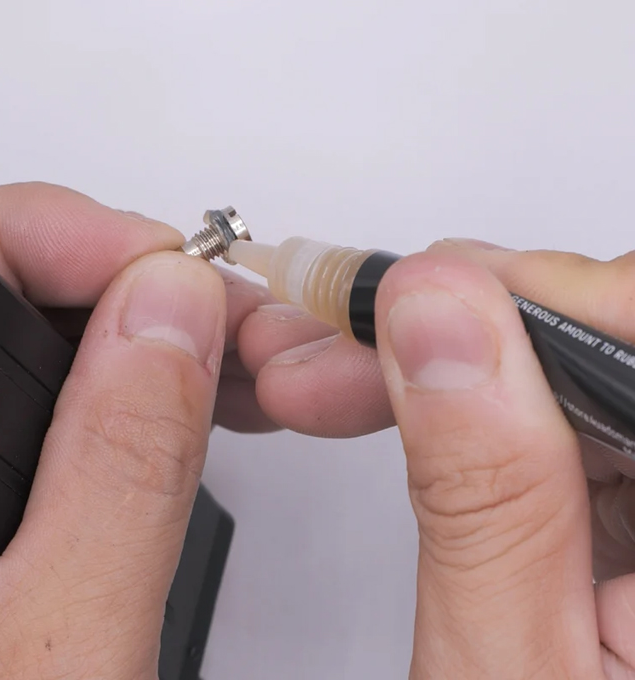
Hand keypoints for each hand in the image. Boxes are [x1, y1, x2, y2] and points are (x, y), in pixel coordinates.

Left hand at [0, 182, 231, 675]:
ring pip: (38, 339)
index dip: (90, 238)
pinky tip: (175, 405)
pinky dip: (123, 389)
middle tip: (225, 322)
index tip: (184, 274)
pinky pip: (49, 397)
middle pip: (6, 282)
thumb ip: (125, 462)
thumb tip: (177, 311)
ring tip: (224, 364)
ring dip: (141, 341)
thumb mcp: (56, 641)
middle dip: (139, 292)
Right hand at [244, 237, 634, 676]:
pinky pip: (554, 411)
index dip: (541, 298)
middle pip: (611, 338)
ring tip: (341, 378)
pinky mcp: (629, 506)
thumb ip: (481, 490)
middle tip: (350, 343)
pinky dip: (468, 398)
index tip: (419, 301)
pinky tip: (408, 405)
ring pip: (569, 365)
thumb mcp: (501, 675)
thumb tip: (438, 318)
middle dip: (463, 327)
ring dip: (448, 358)